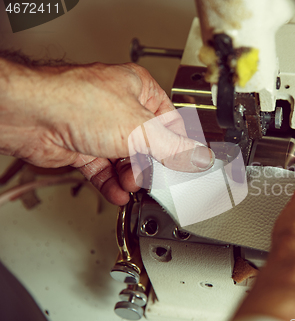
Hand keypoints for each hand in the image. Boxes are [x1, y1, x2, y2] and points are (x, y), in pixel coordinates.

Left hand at [0, 61, 213, 204]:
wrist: (30, 117)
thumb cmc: (77, 103)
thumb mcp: (141, 129)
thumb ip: (175, 149)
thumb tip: (201, 157)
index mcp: (140, 90)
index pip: (170, 122)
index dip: (177, 146)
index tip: (183, 166)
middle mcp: (120, 107)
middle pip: (147, 145)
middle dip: (148, 167)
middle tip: (151, 179)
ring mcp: (100, 128)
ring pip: (125, 160)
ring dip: (129, 178)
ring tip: (130, 186)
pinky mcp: (83, 147)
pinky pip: (105, 170)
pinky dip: (112, 184)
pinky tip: (118, 194)